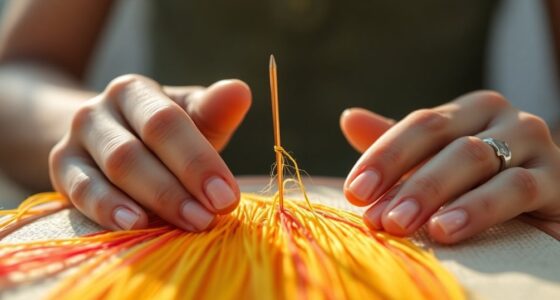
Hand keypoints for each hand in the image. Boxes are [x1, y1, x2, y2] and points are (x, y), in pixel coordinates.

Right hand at [49, 74, 251, 230]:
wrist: (101, 137)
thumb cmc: (160, 134)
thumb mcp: (188, 118)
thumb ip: (213, 111)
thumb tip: (240, 91)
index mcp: (134, 91)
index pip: (166, 122)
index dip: (197, 160)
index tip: (227, 195)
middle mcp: (98, 109)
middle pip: (137, 150)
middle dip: (178, 187)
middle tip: (210, 217)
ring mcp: (75, 140)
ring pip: (113, 171)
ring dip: (154, 200)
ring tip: (187, 224)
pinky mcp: (61, 169)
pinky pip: (81, 192)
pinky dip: (109, 210)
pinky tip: (136, 225)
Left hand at [340, 91, 559, 242]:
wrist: (547, 208)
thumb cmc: (483, 184)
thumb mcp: (437, 163)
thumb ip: (398, 145)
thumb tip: (348, 118)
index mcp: (470, 111)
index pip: (421, 124)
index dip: (384, 156)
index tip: (354, 192)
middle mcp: (503, 118)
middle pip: (444, 139)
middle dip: (404, 180)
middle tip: (376, 218)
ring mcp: (533, 145)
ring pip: (475, 159)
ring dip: (432, 193)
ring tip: (401, 224)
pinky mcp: (557, 179)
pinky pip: (515, 189)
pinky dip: (477, 208)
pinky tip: (447, 229)